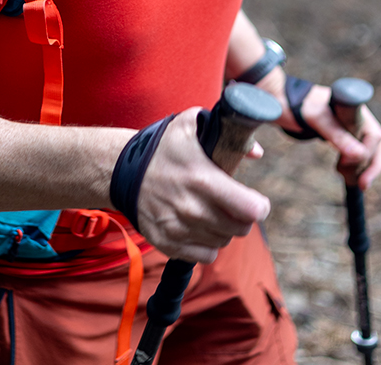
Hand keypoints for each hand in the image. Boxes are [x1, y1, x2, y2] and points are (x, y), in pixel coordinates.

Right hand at [135, 108, 270, 263]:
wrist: (120, 170)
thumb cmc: (162, 147)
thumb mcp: (190, 125)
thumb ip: (228, 134)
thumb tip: (256, 153)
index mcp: (202, 179)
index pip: (250, 209)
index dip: (259, 206)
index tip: (256, 200)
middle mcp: (192, 209)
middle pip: (241, 228)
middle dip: (242, 217)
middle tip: (234, 204)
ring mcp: (179, 230)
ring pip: (224, 242)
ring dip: (224, 229)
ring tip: (213, 211)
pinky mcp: (168, 244)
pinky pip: (205, 255)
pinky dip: (208, 244)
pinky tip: (200, 226)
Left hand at [294, 83, 380, 190]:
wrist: (280, 100)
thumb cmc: (298, 105)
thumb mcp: (315, 120)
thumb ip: (336, 134)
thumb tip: (360, 154)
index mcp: (354, 108)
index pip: (375, 136)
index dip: (371, 157)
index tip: (357, 174)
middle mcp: (356, 115)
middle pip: (376, 144)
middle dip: (370, 166)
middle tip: (359, 184)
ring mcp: (350, 124)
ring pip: (369, 149)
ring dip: (363, 167)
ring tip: (350, 179)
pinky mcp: (342, 132)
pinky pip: (357, 150)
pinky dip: (355, 164)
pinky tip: (344, 172)